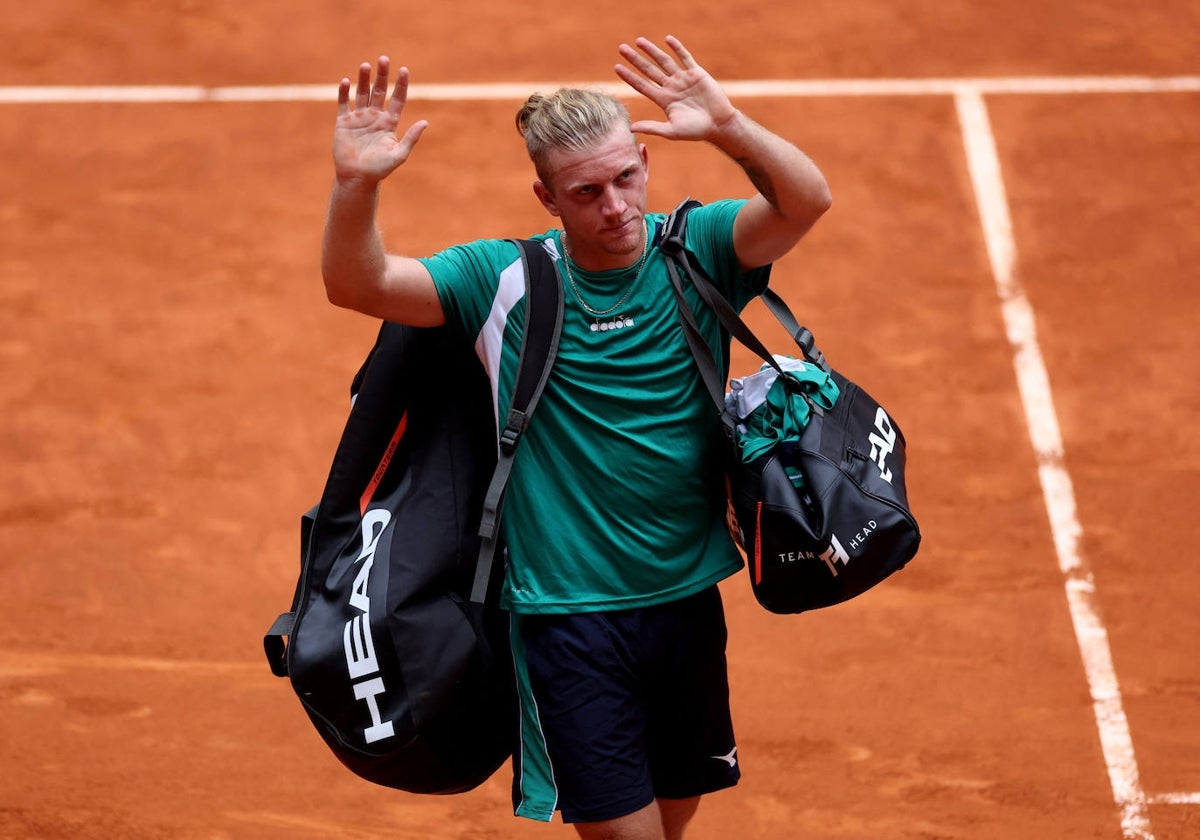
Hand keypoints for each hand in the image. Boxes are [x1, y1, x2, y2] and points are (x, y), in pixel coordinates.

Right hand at [333, 56, 427, 185]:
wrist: (357, 178)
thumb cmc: (380, 169)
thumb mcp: (399, 154)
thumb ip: (411, 138)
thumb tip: (426, 122)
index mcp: (389, 123)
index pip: (398, 99)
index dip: (401, 85)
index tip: (404, 70)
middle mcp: (375, 117)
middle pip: (379, 91)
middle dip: (382, 75)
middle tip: (384, 59)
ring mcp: (359, 118)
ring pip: (362, 93)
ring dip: (363, 79)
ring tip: (366, 65)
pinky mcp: (343, 122)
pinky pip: (344, 103)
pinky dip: (344, 92)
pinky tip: (346, 82)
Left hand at [614, 36, 738, 141]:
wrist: (719, 124)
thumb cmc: (696, 131)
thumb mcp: (671, 131)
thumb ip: (652, 127)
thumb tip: (630, 128)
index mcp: (663, 100)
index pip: (642, 85)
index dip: (629, 76)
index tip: (617, 67)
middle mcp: (671, 87)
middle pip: (649, 70)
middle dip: (635, 59)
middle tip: (621, 48)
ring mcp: (683, 79)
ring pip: (664, 61)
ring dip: (652, 51)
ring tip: (638, 41)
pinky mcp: (696, 73)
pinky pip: (685, 58)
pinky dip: (677, 48)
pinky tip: (667, 39)